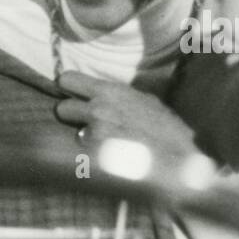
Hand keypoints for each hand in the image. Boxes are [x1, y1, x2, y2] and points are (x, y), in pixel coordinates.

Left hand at [55, 70, 198, 156]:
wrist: (177, 159)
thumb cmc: (166, 129)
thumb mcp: (144, 100)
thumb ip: (118, 96)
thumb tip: (100, 94)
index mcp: (110, 91)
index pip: (67, 80)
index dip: (67, 88)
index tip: (73, 94)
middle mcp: (98, 109)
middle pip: (61, 108)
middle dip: (71, 116)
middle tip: (86, 121)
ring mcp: (95, 133)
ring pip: (75, 133)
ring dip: (86, 138)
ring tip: (108, 143)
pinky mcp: (95, 156)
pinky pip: (84, 153)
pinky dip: (93, 156)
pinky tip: (112, 156)